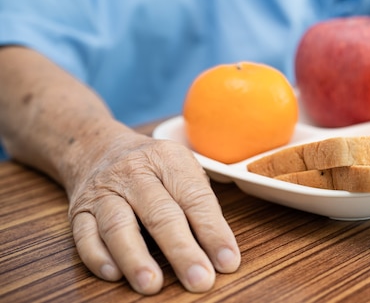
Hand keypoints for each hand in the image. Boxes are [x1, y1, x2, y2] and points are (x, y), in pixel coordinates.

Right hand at [67, 133, 239, 294]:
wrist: (96, 147)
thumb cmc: (152, 168)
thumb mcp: (182, 169)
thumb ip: (200, 204)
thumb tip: (220, 251)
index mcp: (169, 160)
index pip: (195, 198)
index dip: (213, 232)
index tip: (227, 262)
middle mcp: (135, 173)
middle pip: (160, 214)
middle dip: (182, 250)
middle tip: (200, 279)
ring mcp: (104, 191)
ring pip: (119, 225)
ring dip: (136, 258)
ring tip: (153, 285)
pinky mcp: (79, 211)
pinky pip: (85, 236)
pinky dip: (98, 257)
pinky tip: (114, 275)